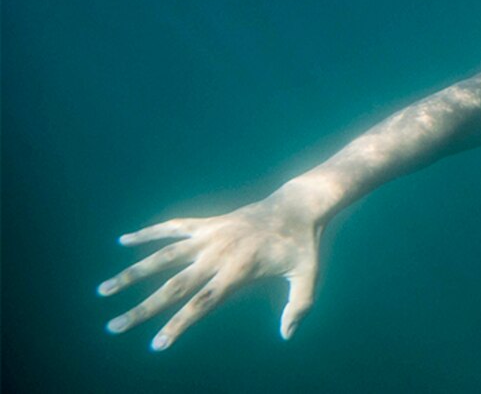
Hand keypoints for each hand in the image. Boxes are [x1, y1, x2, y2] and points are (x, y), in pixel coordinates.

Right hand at [98, 190, 323, 350]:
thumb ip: (299, 307)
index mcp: (239, 270)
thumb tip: (285, 335)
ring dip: (132, 272)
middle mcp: (218, 253)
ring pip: (163, 256)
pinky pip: (173, 226)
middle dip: (142, 309)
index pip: (202, 303)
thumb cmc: (303, 245)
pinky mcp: (209, 222)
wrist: (298, 205)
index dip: (178, 325)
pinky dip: (149, 232)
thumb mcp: (308, 277)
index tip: (156, 344)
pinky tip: (123, 241)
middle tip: (113, 327)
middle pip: (173, 286)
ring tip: (103, 289)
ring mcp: (211, 235)